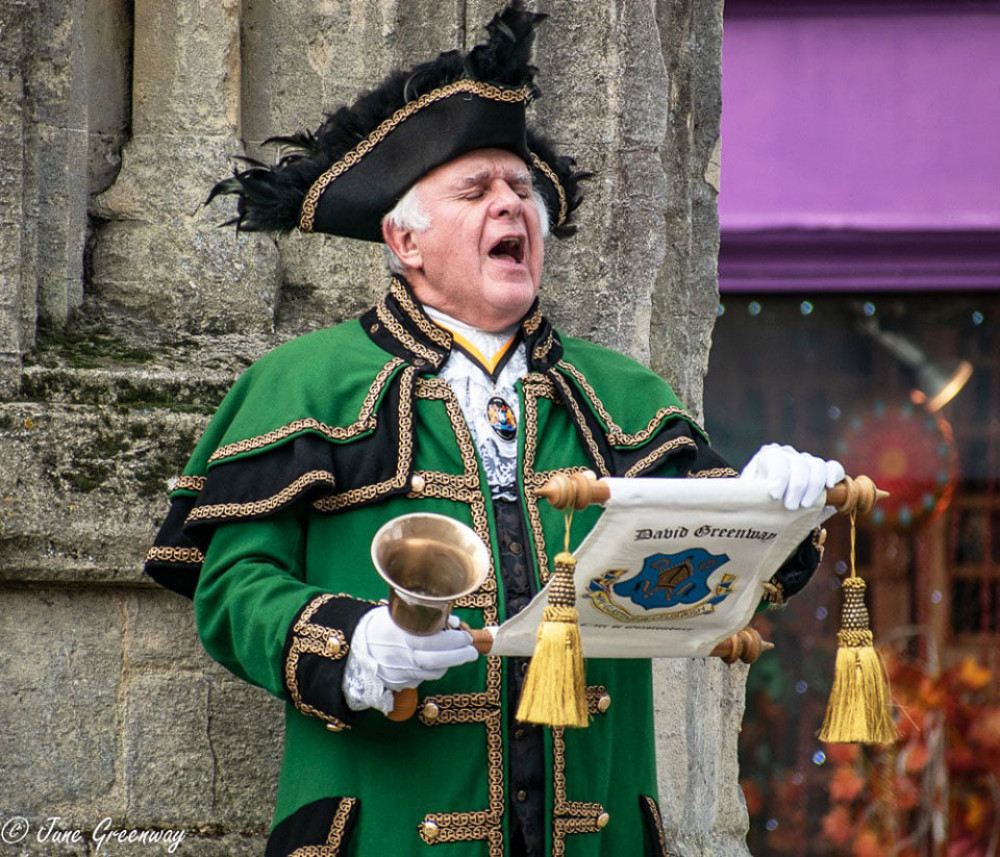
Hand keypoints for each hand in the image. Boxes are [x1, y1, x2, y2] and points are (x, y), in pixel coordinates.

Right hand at [353, 606, 478, 690]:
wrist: (353, 649)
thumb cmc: (379, 627)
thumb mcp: (397, 615)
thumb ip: (424, 618)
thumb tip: (452, 623)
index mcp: (400, 635)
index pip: (434, 640)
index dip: (454, 640)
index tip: (466, 636)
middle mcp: (399, 657)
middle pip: (436, 660)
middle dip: (458, 656)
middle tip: (471, 651)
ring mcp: (398, 673)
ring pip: (431, 673)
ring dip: (448, 664)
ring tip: (458, 655)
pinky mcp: (398, 684)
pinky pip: (421, 679)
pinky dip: (433, 671)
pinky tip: (437, 663)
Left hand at [741, 443, 844, 509]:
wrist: (768, 505)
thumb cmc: (756, 501)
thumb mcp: (748, 496)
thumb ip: (749, 495)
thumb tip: (747, 499)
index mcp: (768, 456)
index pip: (777, 459)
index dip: (778, 477)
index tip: (776, 495)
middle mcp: (788, 454)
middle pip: (799, 465)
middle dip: (796, 487)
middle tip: (790, 506)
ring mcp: (806, 461)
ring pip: (817, 466)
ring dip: (813, 487)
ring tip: (805, 505)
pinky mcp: (822, 470)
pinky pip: (833, 467)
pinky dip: (833, 475)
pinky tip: (829, 487)